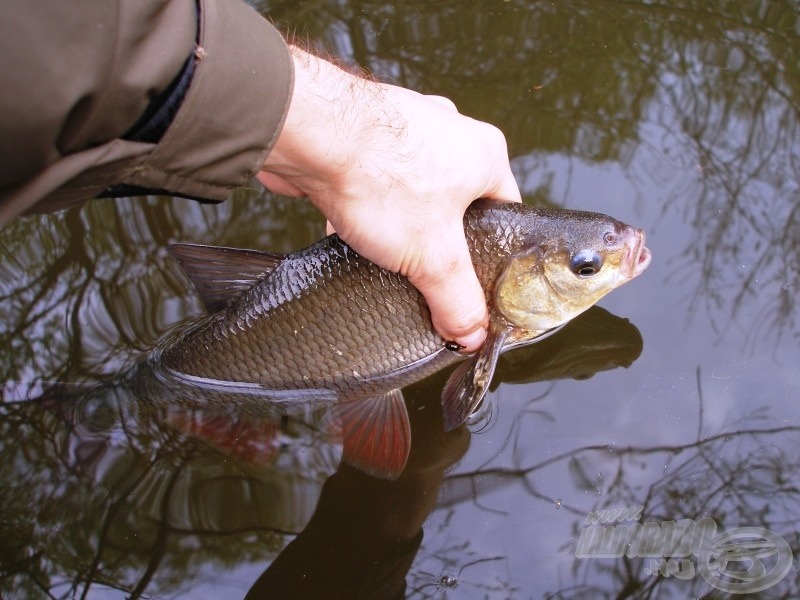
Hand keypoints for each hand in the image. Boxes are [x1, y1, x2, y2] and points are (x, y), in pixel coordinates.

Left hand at [258, 47, 520, 351]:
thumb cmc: (381, 177)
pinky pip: (375, 181)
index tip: (474, 281)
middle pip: (455, 205)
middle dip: (436, 242)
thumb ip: (457, 298)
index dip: (492, 250)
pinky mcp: (364, 133)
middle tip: (424, 273)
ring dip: (397, 225)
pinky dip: (364, 208)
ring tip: (382, 256)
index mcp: (485, 154)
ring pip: (411, 193)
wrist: (310, 133)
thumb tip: (472, 331)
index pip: (504, 212)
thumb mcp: (432, 257)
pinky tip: (347, 235)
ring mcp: (406, 128)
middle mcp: (451, 132)